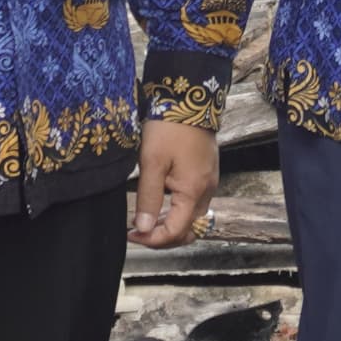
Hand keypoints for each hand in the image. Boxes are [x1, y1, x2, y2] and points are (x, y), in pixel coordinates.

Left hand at [130, 117, 221, 250]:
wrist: (189, 100)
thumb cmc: (169, 129)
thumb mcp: (152, 163)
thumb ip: (148, 198)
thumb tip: (143, 228)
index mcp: (193, 191)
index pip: (176, 231)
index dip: (152, 239)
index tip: (131, 234)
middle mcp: (206, 191)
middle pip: (189, 231)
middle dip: (164, 238)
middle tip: (138, 233)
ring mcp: (209, 183)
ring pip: (193, 219)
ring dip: (171, 226)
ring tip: (146, 222)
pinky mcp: (206, 175)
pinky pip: (194, 205)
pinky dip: (178, 213)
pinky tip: (160, 206)